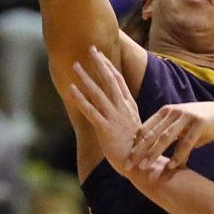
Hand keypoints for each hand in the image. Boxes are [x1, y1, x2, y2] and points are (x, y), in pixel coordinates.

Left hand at [70, 48, 165, 177]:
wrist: (141, 165)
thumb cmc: (137, 148)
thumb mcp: (133, 126)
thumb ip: (125, 114)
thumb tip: (117, 108)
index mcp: (130, 106)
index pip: (119, 81)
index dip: (110, 67)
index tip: (102, 55)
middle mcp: (122, 108)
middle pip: (110, 80)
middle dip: (100, 63)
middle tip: (91, 48)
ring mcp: (114, 117)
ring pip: (98, 92)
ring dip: (86, 77)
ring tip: (75, 65)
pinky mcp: (105, 128)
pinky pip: (90, 110)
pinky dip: (80, 98)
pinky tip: (71, 89)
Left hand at [127, 101, 213, 170]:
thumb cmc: (198, 124)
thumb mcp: (178, 126)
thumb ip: (164, 134)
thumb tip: (145, 152)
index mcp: (165, 112)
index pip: (144, 128)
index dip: (134, 144)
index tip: (126, 159)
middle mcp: (173, 112)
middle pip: (152, 134)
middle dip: (139, 151)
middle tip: (129, 165)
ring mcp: (187, 116)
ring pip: (166, 137)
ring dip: (154, 153)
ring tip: (145, 166)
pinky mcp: (200, 123)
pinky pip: (186, 142)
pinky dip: (179, 155)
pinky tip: (173, 166)